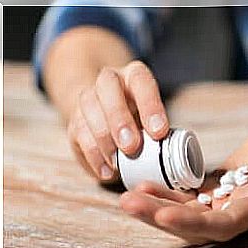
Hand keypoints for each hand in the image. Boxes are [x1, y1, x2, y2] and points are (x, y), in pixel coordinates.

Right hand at [67, 60, 169, 181]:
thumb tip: (172, 158)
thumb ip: (159, 131)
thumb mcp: (155, 119)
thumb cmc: (141, 119)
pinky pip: (79, 135)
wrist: (107, 113)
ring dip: (104, 139)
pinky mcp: (75, 121)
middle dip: (119, 119)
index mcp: (134, 76)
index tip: (159, 132)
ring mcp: (88, 98)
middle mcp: (109, 80)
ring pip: (89, 109)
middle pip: (108, 87)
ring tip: (118, 163)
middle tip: (132, 147)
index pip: (142, 81)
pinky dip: (94, 156)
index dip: (150, 106)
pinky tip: (107, 171)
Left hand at [119, 118, 247, 243]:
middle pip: (196, 225)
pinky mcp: (217, 191)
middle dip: (161, 217)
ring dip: (156, 207)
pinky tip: (142, 185)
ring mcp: (226, 203)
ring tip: (126, 196)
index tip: (162, 214)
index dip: (193, 223)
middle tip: (126, 204)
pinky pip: (187, 198)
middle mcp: (240, 211)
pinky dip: (165, 193)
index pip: (224, 224)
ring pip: (186, 213)